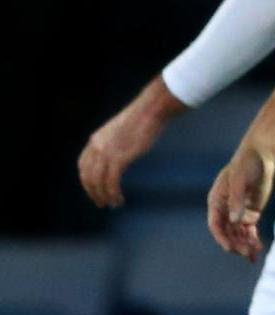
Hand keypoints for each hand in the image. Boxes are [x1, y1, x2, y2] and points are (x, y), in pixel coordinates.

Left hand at [79, 90, 177, 208]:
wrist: (150, 110)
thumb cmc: (143, 117)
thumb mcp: (123, 129)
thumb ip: (117, 140)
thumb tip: (124, 148)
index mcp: (96, 139)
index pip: (83, 164)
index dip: (86, 180)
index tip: (94, 189)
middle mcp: (97, 147)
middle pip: (88, 176)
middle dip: (93, 192)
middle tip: (101, 202)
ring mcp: (107, 152)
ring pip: (98, 181)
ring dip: (103, 196)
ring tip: (112, 204)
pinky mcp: (119, 158)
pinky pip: (111, 182)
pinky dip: (113, 193)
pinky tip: (119, 199)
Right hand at [207, 140, 274, 259]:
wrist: (260, 155)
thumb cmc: (246, 164)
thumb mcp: (240, 180)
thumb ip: (237, 199)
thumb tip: (234, 220)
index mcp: (217, 201)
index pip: (216, 224)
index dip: (222, 237)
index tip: (230, 248)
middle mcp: (225, 209)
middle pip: (228, 232)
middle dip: (236, 244)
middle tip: (246, 253)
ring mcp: (238, 212)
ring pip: (239, 234)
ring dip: (245, 244)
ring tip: (254, 253)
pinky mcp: (251, 212)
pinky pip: (249, 230)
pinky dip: (252, 239)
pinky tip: (258, 248)